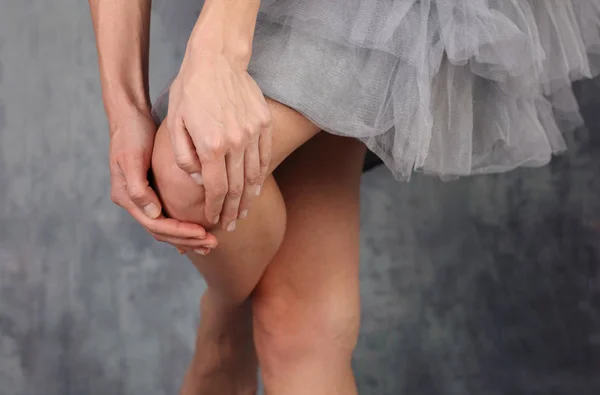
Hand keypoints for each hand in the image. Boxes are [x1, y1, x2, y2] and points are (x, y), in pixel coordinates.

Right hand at [108, 107, 216, 253]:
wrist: (129, 116)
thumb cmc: (131, 133)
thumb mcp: (132, 157)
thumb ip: (139, 187)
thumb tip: (153, 213)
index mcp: (126, 196)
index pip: (155, 225)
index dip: (180, 231)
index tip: (203, 233)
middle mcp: (133, 202)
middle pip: (161, 232)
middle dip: (187, 240)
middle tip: (212, 245)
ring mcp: (142, 198)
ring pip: (165, 228)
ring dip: (187, 237)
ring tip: (210, 243)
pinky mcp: (151, 192)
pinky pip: (168, 216)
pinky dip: (183, 226)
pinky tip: (200, 231)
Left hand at [166, 51, 271, 231]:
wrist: (217, 60)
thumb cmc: (190, 91)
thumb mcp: (175, 123)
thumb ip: (185, 157)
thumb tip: (201, 182)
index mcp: (211, 145)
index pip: (216, 189)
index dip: (215, 209)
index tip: (213, 220)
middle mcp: (236, 142)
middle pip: (237, 188)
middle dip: (232, 211)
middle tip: (229, 226)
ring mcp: (253, 133)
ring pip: (253, 176)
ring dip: (248, 198)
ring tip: (242, 213)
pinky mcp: (263, 124)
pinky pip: (264, 158)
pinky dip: (260, 177)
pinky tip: (255, 189)